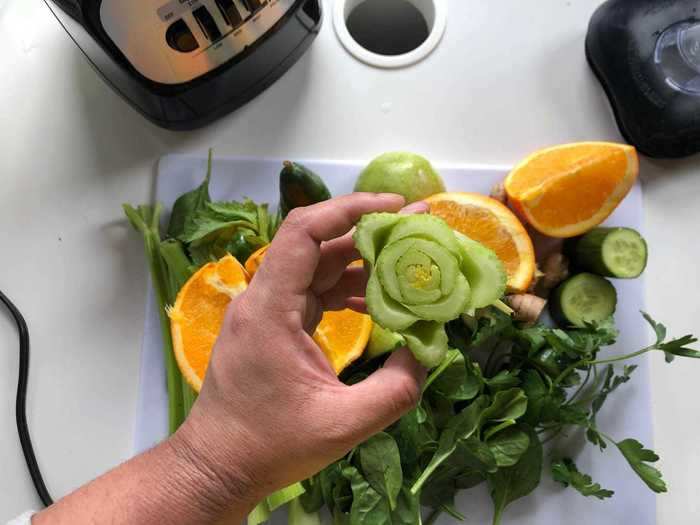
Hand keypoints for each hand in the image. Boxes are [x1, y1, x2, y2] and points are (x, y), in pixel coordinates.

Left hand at [174, 193, 427, 517]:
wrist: (218, 465)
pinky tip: (377, 302)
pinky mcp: (273, 326)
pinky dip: (346, 290)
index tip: (395, 207)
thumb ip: (396, 390)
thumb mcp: (343, 424)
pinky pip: (313, 292)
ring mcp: (266, 311)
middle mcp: (264, 299)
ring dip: (360, 263)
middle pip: (316, 244)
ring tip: (407, 264)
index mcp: (270, 308)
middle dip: (367, 232)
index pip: (304, 232)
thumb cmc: (270, 446)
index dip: (349, 209)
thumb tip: (425, 350)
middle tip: (417, 229)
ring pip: (316, 267)